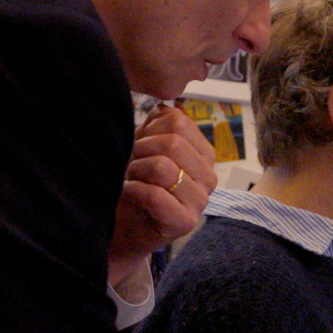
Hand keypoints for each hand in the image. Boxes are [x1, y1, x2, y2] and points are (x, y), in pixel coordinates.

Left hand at [109, 104, 216, 286]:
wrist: (123, 224)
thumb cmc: (135, 183)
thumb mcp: (145, 145)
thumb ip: (158, 123)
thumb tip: (166, 108)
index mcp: (203, 154)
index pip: (179, 122)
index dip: (149, 130)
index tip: (138, 145)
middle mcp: (209, 176)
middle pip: (173, 143)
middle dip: (141, 150)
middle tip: (131, 164)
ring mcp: (201, 200)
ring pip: (164, 167)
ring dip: (136, 170)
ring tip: (131, 178)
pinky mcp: (186, 222)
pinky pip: (156, 195)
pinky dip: (134, 190)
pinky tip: (129, 192)